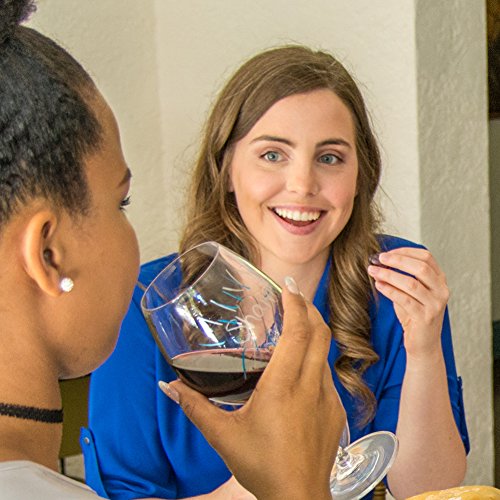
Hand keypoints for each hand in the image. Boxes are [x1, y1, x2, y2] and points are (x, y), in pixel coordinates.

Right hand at [160, 281, 344, 499]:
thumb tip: (170, 387)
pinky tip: (298, 369)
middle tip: (293, 295)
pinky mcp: (336, 410)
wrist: (299, 498)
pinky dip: (315, 359)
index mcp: (284, 387)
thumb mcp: (223, 436)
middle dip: (308, 308)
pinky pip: (326, 374)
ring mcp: (328, 398)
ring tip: (293, 327)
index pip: (298, 334)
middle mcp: (311, 386)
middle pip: (320, 334)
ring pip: (325, 353)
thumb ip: (195, 407)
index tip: (289, 287)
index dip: (295, 305)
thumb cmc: (263, 467)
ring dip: (312, 333)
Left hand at [367, 247, 448, 358]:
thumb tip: (379, 262)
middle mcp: (441, 290)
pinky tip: (378, 285)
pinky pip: (405, 300)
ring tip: (373, 271)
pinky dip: (389, 290)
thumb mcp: (409, 292)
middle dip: (397, 260)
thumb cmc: (414, 315)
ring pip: (411, 283)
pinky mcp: (425, 318)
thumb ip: (400, 277)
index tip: (387, 252)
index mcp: (440, 280)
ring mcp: (435, 305)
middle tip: (379, 258)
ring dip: (389, 275)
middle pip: (420, 267)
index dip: (405, 251)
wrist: (423, 344)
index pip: (426, 257)